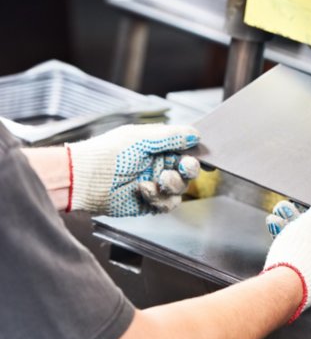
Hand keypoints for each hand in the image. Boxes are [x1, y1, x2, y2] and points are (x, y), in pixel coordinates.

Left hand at [65, 124, 200, 215]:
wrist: (85, 180)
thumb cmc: (107, 154)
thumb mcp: (141, 138)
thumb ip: (171, 136)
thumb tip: (195, 135)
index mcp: (157, 146)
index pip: (185, 149)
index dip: (194, 153)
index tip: (197, 154)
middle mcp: (157, 165)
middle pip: (188, 170)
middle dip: (188, 169)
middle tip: (184, 167)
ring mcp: (154, 184)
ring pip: (180, 188)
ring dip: (173, 184)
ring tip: (159, 180)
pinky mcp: (149, 203)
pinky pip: (168, 204)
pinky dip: (159, 198)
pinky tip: (143, 190)